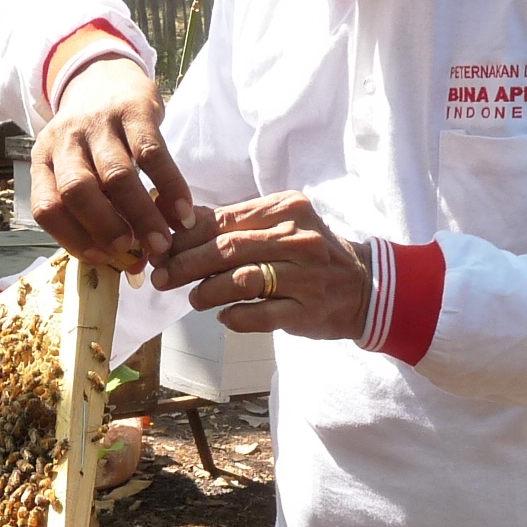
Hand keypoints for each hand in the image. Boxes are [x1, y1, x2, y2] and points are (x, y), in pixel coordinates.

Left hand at [32, 57, 193, 268]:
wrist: (104, 76)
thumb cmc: (94, 141)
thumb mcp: (80, 168)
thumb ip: (95, 211)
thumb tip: (130, 262)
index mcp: (44, 161)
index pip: (46, 207)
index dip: (72, 239)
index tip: (104, 259)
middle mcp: (65, 141)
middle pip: (78, 190)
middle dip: (106, 228)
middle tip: (133, 253)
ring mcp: (98, 123)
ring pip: (116, 175)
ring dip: (141, 215)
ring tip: (163, 242)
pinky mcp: (133, 110)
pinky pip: (152, 153)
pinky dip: (170, 186)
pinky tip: (182, 210)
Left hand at [151, 193, 370, 339]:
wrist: (365, 285)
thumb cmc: (308, 254)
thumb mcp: (278, 225)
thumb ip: (234, 222)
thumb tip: (178, 221)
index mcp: (286, 208)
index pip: (224, 220)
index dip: (185, 237)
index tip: (161, 250)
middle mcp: (298, 237)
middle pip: (228, 249)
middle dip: (185, 265)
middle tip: (161, 278)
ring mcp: (307, 275)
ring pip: (243, 281)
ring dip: (208, 291)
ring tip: (194, 299)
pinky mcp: (310, 310)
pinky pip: (262, 315)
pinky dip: (236, 317)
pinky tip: (225, 317)